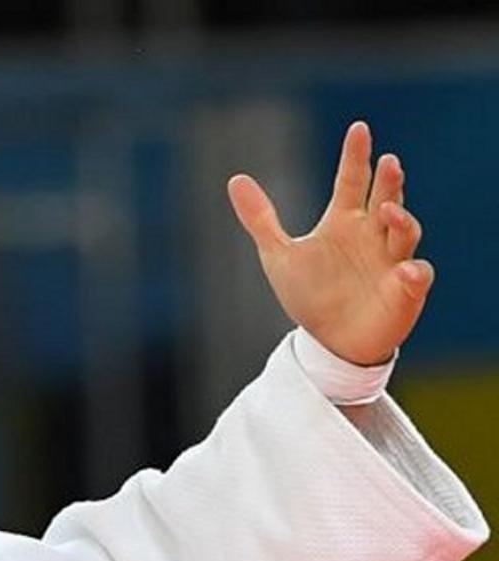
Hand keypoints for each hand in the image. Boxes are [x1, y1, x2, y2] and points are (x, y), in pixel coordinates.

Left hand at [228, 121, 431, 365]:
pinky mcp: (405, 291)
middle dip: (389, 183)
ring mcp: (392, 261)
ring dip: (401, 221)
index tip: (359, 128)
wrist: (328, 341)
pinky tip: (406, 272)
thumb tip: (235, 178)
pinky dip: (414, 274)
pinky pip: (416, 278)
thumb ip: (260, 218)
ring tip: (391, 213)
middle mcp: (373, 235)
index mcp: (345, 222)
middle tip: (389, 162)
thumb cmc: (309, 294)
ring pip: (405, 233)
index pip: (353, 180)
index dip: (356, 155)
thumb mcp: (278, 256)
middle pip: (386, 199)